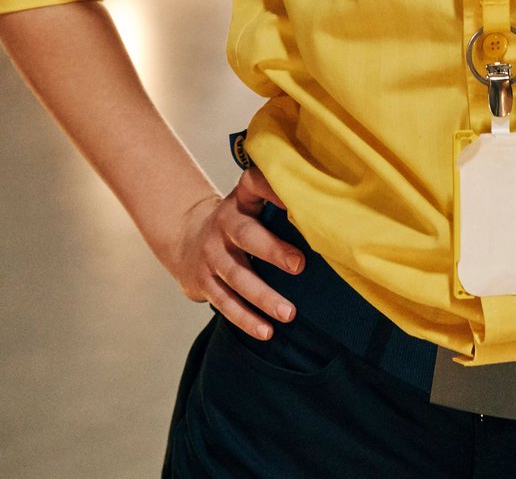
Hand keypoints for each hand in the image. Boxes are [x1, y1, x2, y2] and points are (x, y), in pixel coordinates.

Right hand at [156, 163, 305, 338]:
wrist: (186, 238)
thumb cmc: (237, 224)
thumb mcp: (251, 204)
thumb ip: (279, 207)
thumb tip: (328, 219)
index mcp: (241, 200)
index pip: (254, 184)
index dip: (272, 188)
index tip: (297, 198)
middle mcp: (223, 223)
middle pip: (246, 235)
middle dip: (272, 250)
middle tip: (299, 265)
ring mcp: (211, 253)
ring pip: (237, 276)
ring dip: (263, 296)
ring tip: (289, 313)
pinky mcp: (203, 281)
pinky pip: (225, 302)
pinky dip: (246, 319)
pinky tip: (266, 330)